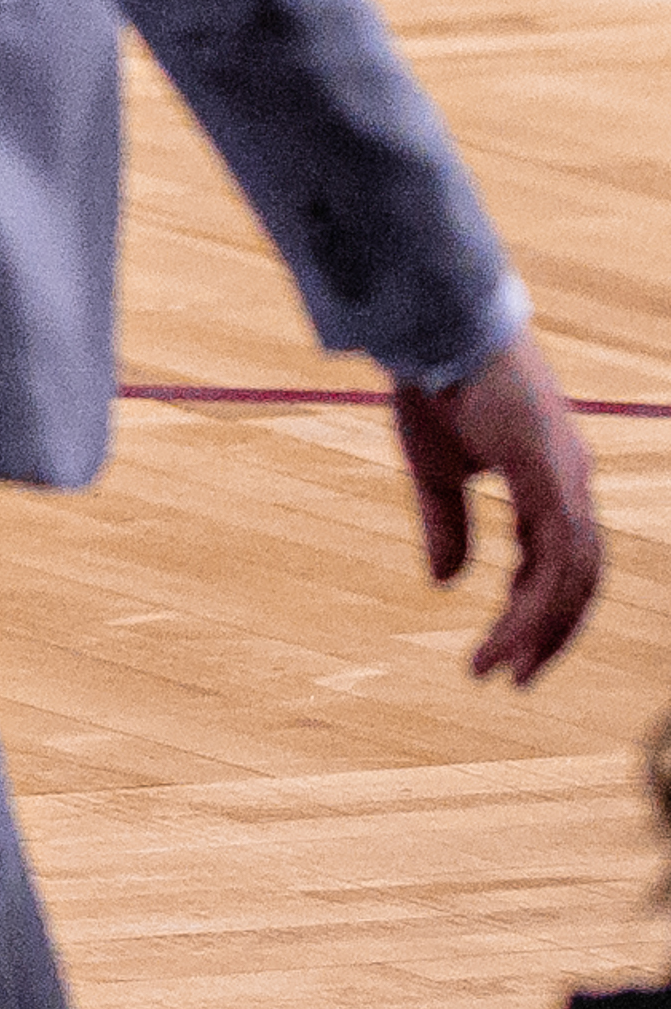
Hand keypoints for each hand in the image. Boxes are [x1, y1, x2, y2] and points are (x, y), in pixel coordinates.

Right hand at [408, 333, 608, 687]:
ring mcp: (568, 481)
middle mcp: (571, 485)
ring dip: (541, 631)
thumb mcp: (435, 470)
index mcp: (549, 481)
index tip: (502, 654)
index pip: (558, 563)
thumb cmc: (435, 386)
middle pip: (577, 580)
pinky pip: (555, 558)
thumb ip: (447, 526)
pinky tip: (507, 631)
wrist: (432, 329)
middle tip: (512, 679)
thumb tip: (449, 585)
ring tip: (504, 670)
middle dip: (547, 633)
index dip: (536, 611)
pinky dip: (535, 604)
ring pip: (573, 578)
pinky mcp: (552, 478)